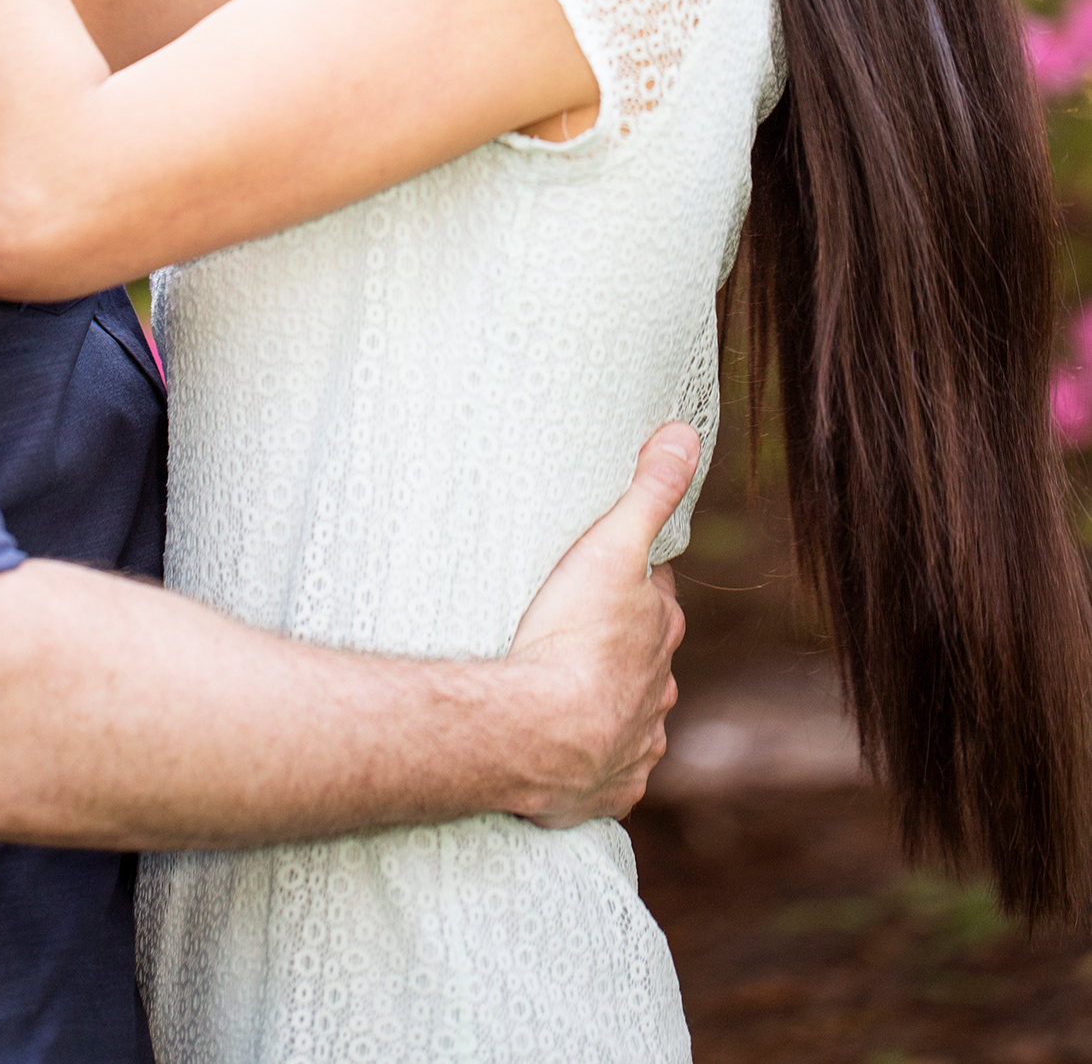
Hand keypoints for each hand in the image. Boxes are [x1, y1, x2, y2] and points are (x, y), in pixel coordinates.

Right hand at [503, 422, 696, 826]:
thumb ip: (649, 492)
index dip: (635, 583)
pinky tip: (564, 749)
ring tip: (563, 691)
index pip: (657, 597)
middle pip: (646, 658)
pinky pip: (606, 772)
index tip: (609, 573)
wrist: (536, 734)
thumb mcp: (611, 546)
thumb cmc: (573, 637)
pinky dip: (591, 760)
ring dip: (607, 704)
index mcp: (661, 632)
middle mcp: (659, 691)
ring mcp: (636, 744)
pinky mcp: (606, 790)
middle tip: (575, 631)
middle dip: (623, 646)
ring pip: (630, 716)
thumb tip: (687, 433)